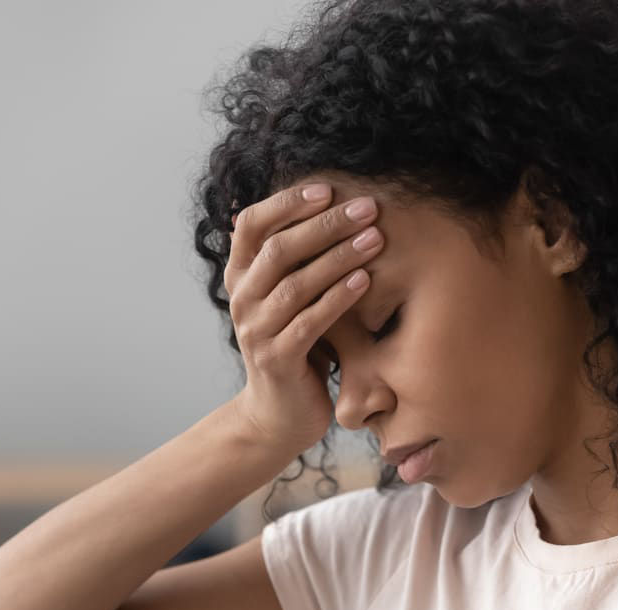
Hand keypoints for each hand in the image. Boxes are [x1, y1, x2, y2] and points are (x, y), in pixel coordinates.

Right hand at [224, 182, 382, 455]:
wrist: (280, 412)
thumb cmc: (296, 342)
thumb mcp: (291, 295)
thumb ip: (298, 258)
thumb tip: (334, 201)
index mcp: (241, 275)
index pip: (252, 224)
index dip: (288, 203)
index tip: (328, 188)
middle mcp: (241, 299)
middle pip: (279, 249)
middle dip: (326, 224)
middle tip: (368, 208)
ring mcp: (255, 331)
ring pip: (296, 284)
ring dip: (339, 257)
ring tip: (376, 239)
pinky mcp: (277, 360)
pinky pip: (309, 322)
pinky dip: (338, 298)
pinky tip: (365, 280)